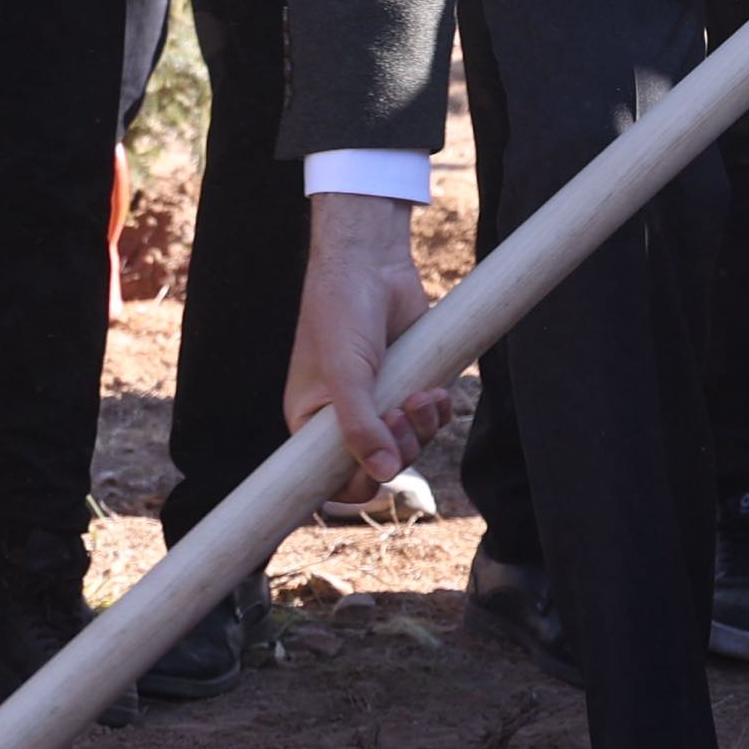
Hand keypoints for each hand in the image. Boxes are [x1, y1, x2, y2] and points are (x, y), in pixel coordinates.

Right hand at [283, 193, 451, 489]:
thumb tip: (385, 473)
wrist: (372, 265)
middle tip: (403, 412)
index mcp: (311, 422)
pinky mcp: (409, 386)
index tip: (376, 465)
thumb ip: (361, 425)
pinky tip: (436, 390)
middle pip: (378, 466)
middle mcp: (344, 418)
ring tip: (422, 395)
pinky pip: (428, 422)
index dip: (356, 483)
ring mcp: (379, 403)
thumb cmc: (340, 313)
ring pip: (408, 446)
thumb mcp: (345, 373)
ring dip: (422, 429)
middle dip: (399, 447)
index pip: (330, 480)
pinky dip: (437, 414)